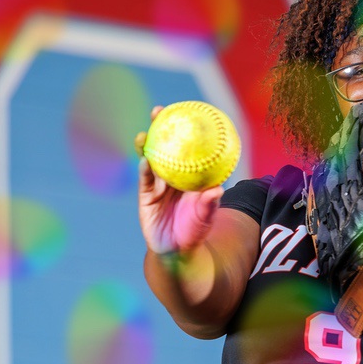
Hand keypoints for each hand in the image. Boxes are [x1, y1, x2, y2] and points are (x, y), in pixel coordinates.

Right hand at [136, 106, 222, 258]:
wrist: (177, 252)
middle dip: (160, 126)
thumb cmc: (195, 233)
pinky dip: (144, 169)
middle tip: (158, 110)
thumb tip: (218, 190)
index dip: (185, 129)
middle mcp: (173, 175)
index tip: (186, 111)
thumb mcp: (205, 218)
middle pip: (165, 145)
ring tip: (144, 135)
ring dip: (146, 144)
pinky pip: (145, 179)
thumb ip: (209, 204)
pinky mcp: (146, 196)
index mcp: (190, 175)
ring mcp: (158, 184)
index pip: (187, 147)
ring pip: (151, 158)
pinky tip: (144, 161)